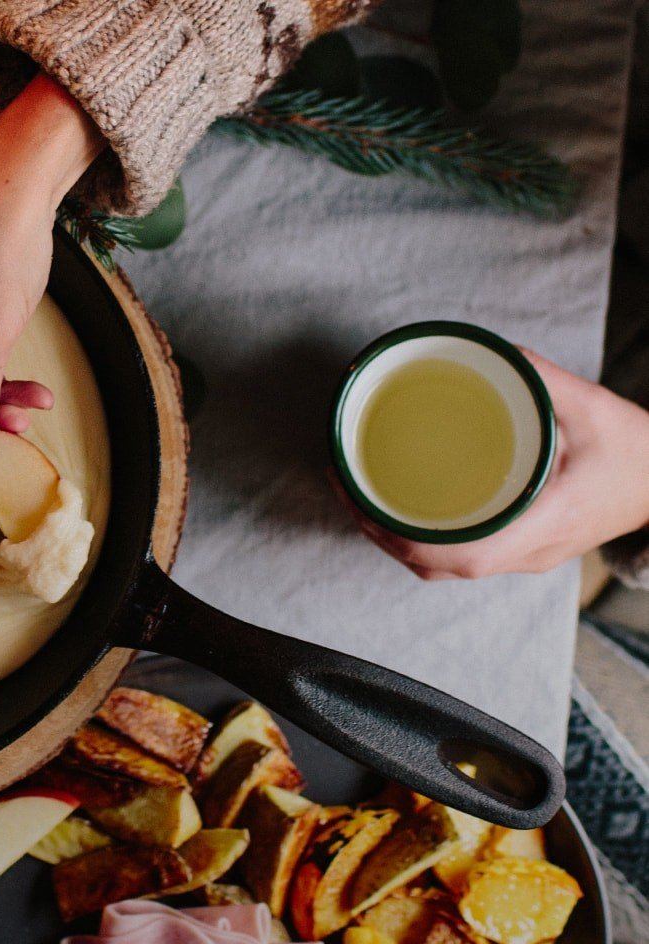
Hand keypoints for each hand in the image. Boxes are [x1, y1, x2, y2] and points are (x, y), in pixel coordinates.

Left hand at [338, 350, 648, 578]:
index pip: (462, 553)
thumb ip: (539, 378)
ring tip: (363, 499)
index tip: (362, 501)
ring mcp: (526, 556)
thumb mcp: (590, 405)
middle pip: (439, 566)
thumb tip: (488, 353)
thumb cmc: (636, 450)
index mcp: (542, 523)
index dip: (403, 538)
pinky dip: (425, 541)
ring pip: (447, 568)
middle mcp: (528, 550)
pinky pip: (463, 558)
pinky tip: (404, 512)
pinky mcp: (525, 550)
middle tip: (346, 487)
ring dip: (399, 542)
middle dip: (383, 534)